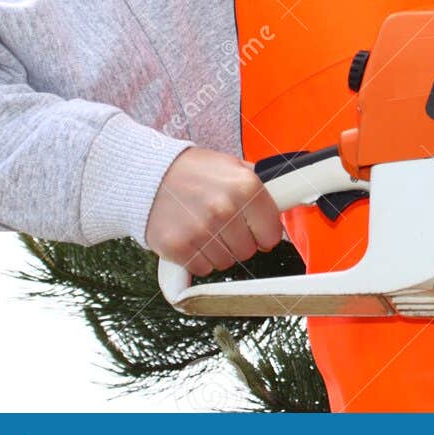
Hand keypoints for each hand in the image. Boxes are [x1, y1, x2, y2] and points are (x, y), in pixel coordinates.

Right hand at [146, 147, 282, 276]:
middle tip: (223, 225)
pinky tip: (191, 237)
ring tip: (204, 228)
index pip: (272, 233)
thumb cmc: (191, 171)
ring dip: (218, 250)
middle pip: (248, 251)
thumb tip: (286, 199)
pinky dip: (198, 258)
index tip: (256, 230)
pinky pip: (202, 269)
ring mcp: (201, 230)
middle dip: (239, 241)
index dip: (264, 233)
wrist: (147, 175)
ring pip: (226, 262)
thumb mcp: (230, 166)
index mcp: (246, 187)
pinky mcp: (179, 248)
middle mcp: (226, 209)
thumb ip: (257, 186)